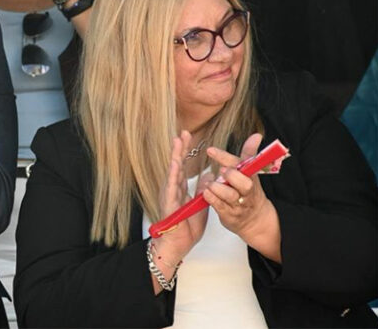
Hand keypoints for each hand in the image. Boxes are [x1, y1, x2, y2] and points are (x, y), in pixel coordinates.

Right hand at [153, 130, 213, 264]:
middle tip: (183, 132)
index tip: (188, 136)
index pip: (183, 165)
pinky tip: (175, 164)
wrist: (177, 245)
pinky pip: (172, 187)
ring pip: (172, 172)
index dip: (185, 151)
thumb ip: (202, 190)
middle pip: (177, 164)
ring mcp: (170, 195)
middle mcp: (172, 189)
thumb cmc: (185, 228)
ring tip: (177, 142)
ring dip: (175, 156)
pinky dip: (173, 175)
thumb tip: (208, 177)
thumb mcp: (199, 205)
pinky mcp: (170, 204)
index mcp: (179, 188)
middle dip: (180, 148)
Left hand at [203, 133, 277, 242]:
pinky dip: (212, 199)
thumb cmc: (248, 191)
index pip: (241, 164)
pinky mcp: (229, 215)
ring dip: (218, 188)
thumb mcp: (250, 171)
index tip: (210, 150)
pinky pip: (219, 207)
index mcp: (250, 176)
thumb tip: (257, 135)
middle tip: (221, 171)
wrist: (255, 218)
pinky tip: (206, 193)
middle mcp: (246, 190)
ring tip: (210, 184)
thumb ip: (249, 153)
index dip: (226, 157)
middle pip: (244, 183)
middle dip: (232, 176)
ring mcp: (238, 203)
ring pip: (229, 195)